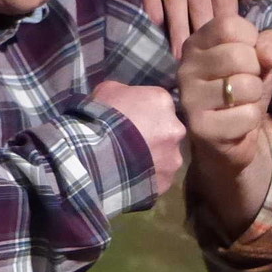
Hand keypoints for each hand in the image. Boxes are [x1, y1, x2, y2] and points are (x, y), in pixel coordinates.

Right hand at [92, 80, 185, 194]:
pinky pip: (159, 177)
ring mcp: (174, 157)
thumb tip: (125, 97)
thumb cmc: (101, 118)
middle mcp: (176, 128)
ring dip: (154, 158)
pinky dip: (148, 177)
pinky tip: (132, 178)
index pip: (159, 104)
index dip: (145, 112)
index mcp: (162, 101)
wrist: (95, 155)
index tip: (132, 119)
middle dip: (154, 135)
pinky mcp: (167, 180)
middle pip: (168, 130)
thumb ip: (124, 91)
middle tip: (133, 142)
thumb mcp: (107, 91)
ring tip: (131, 163)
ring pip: (167, 156)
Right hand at [179, 15, 271, 170]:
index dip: (252, 39)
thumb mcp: (260, 59)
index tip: (248, 55)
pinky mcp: (200, 127)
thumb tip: (269, 54)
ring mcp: (190, 98)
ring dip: (255, 96)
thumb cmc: (242, 89)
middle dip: (256, 71)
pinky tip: (237, 122)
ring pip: (245, 85)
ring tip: (241, 101)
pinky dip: (252, 119)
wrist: (231, 136)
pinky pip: (246, 115)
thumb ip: (270, 43)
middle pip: (238, 55)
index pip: (230, 25)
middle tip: (245, 82)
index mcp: (196, 43)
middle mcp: (186, 68)